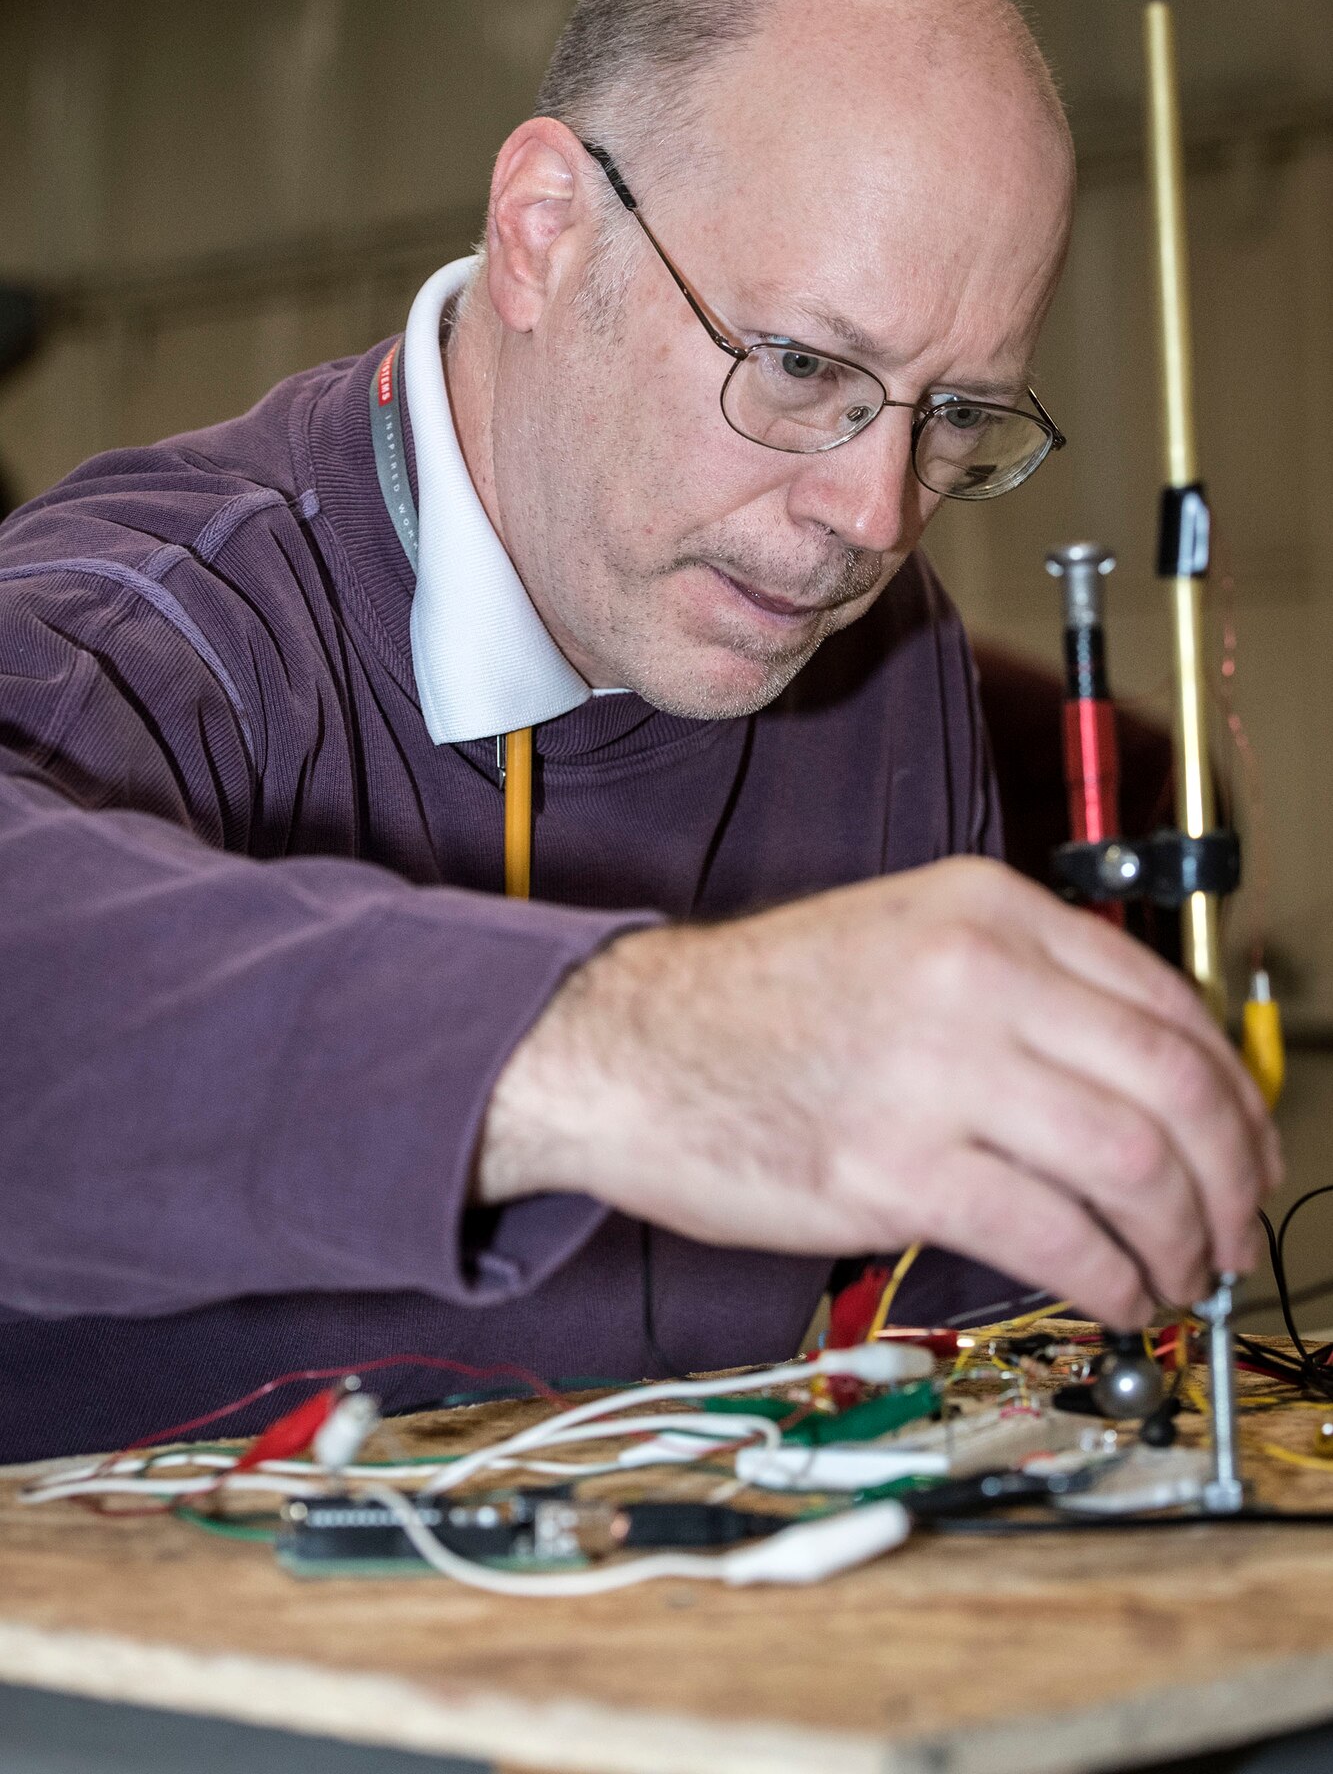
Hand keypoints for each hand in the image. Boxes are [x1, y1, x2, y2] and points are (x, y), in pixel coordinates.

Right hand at [480, 856, 1280, 1325]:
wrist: (625, 1045)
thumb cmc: (753, 1008)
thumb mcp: (901, 937)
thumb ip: (1017, 987)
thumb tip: (1138, 1081)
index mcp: (984, 910)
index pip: (1167, 1001)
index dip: (1233, 1092)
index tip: (1244, 1146)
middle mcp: (975, 974)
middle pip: (1175, 1085)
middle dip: (1233, 1175)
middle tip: (1237, 1225)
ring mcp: (936, 1070)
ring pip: (1136, 1164)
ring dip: (1185, 1238)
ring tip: (1182, 1273)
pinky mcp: (895, 1168)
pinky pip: (1057, 1235)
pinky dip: (1113, 1278)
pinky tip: (1115, 1294)